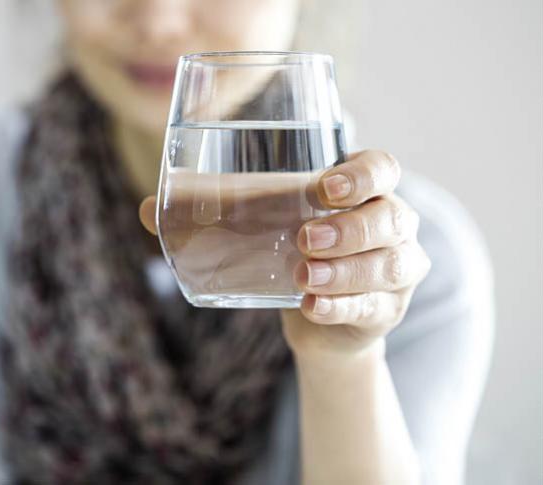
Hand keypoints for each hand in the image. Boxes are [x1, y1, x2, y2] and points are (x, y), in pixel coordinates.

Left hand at [137, 150, 430, 362]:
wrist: (319, 316)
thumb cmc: (290, 254)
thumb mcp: (261, 228)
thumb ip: (212, 216)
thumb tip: (146, 208)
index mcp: (363, 191)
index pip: (383, 168)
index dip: (363, 174)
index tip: (325, 186)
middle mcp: (390, 225)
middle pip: (390, 216)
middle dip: (350, 227)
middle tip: (305, 238)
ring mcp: (397, 269)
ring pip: (390, 264)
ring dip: (346, 270)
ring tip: (302, 275)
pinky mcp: (386, 309)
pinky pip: (374, 306)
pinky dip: (342, 306)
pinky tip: (312, 306)